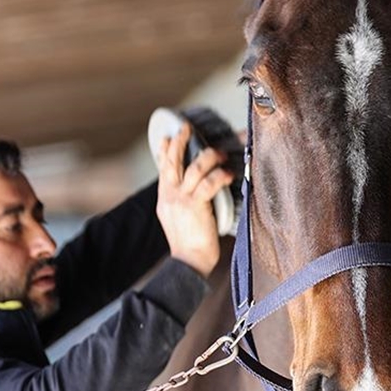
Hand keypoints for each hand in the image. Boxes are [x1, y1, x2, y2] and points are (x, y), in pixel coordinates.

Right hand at [155, 122, 233, 276]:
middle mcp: (169, 196)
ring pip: (193, 168)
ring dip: (208, 157)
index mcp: (165, 198)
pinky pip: (208, 183)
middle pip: (172, 162)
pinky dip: (220, 176)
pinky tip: (228, 174)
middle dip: (179, 142)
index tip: (167, 137)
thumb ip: (182, 202)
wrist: (187, 263)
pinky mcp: (195, 206)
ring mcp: (181, 200)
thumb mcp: (178, 219)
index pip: (162, 169)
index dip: (164, 151)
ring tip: (220, 153)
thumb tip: (195, 190)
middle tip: (186, 128)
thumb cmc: (189, 244)